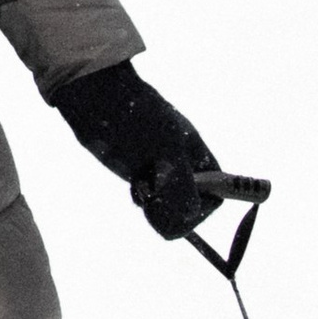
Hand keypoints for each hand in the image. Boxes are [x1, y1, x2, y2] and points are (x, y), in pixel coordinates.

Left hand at [52, 59, 227, 240]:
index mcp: (197, 154)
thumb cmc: (137, 118)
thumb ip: (183, 186)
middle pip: (194, 208)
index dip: (204, 204)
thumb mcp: (165, 151)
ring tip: (143, 188)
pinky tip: (135, 187)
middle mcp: (184, 166)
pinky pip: (151, 204)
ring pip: (170, 210)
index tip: (181, 199)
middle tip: (155, 195)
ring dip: (157, 207)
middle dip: (175, 210)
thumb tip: (189, 216)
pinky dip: (143, 201)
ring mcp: (162, 173)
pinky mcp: (141, 176)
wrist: (98, 102)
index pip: (218, 193)